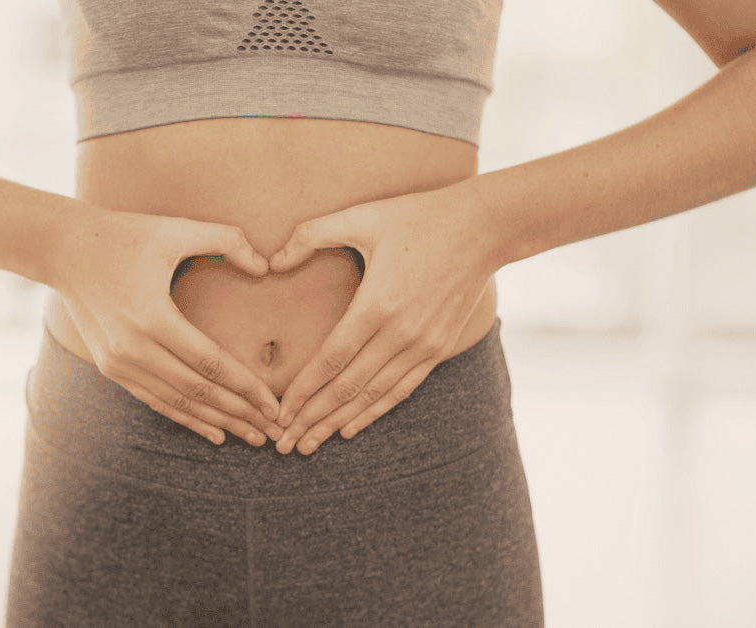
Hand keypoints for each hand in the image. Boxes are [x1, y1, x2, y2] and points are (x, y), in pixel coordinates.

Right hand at [48, 207, 283, 446]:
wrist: (62, 248)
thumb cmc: (124, 234)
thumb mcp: (176, 229)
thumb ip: (227, 240)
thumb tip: (266, 266)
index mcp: (153, 317)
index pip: (211, 363)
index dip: (247, 387)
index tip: (274, 405)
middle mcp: (133, 348)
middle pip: (198, 392)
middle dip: (240, 414)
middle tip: (273, 432)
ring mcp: (119, 362)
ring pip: (178, 403)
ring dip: (217, 423)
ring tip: (252, 437)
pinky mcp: (110, 367)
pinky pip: (156, 400)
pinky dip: (186, 418)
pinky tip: (214, 432)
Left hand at [268, 183, 496, 454]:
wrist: (484, 227)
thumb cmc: (418, 216)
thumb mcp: (361, 215)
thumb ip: (310, 235)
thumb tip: (271, 262)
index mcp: (377, 304)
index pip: (330, 361)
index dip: (302, 391)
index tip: (277, 412)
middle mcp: (400, 333)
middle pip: (347, 388)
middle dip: (311, 419)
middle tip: (282, 444)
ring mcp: (423, 344)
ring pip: (372, 396)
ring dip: (337, 424)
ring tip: (307, 445)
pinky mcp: (438, 348)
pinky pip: (401, 389)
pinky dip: (374, 411)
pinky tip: (350, 428)